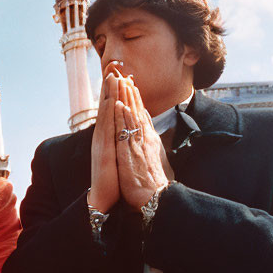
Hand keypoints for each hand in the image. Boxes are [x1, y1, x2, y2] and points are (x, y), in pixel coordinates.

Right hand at [89, 65, 121, 211]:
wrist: (103, 198)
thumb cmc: (111, 181)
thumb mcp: (117, 159)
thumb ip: (118, 146)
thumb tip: (123, 135)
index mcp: (107, 139)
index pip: (111, 113)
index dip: (114, 96)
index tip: (119, 79)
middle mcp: (102, 138)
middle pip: (106, 109)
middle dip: (110, 89)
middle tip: (113, 69)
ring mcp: (101, 143)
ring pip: (105, 114)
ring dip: (108, 96)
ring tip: (111, 78)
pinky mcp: (103, 151)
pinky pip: (106, 128)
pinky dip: (108, 114)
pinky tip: (110, 102)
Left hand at [115, 78, 172, 208]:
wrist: (154, 197)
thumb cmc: (151, 180)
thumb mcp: (151, 157)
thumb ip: (148, 142)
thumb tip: (147, 130)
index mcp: (148, 139)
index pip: (141, 114)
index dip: (136, 99)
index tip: (131, 84)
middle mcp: (144, 138)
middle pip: (137, 110)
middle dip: (130, 92)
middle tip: (124, 74)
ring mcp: (138, 143)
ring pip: (131, 116)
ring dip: (126, 98)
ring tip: (120, 82)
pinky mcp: (130, 152)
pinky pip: (125, 131)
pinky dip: (122, 117)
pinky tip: (118, 105)